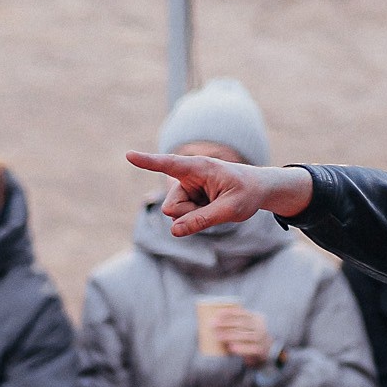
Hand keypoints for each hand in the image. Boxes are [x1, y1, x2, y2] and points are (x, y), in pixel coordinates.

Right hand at [126, 151, 313, 237]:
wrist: (259, 189)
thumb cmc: (247, 193)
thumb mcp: (230, 210)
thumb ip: (202, 221)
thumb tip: (174, 231)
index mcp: (199, 167)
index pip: (168, 164)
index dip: (148, 161)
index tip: (128, 154)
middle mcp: (188, 175)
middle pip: (172, 207)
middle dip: (188, 215)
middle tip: (215, 208)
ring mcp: (186, 187)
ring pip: (176, 215)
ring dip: (194, 217)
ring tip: (216, 206)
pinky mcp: (188, 197)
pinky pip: (182, 217)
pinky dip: (196, 218)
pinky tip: (212, 207)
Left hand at [213, 306, 270, 365]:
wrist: (268, 349)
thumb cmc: (251, 336)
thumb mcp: (248, 326)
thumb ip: (236, 322)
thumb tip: (214, 320)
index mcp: (257, 318)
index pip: (243, 313)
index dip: (230, 312)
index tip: (218, 313)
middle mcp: (260, 327)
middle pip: (242, 324)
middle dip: (227, 323)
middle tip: (213, 324)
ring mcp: (261, 339)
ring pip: (245, 336)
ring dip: (230, 336)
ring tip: (218, 336)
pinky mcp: (260, 351)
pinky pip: (250, 349)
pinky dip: (240, 348)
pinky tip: (231, 348)